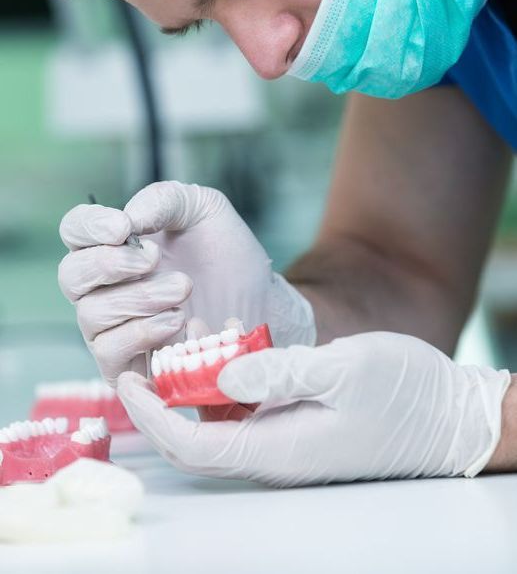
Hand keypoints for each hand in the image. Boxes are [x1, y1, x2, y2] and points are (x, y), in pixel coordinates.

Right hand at [58, 182, 314, 384]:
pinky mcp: (128, 365)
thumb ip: (164, 200)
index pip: (75, 230)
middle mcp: (104, 286)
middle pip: (71, 275)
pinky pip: (109, 353)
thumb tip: (128, 216)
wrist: (260, 300)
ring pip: (91, 314)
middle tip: (155, 258)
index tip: (123, 228)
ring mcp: (113, 327)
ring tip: (182, 289)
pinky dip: (141, 333)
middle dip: (111, 264)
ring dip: (138, 298)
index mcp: (115, 244)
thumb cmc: (227, 255)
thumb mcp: (202, 209)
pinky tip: (177, 321)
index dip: (89, 226)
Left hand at [117, 332, 509, 486]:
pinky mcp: (298, 425)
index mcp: (280, 449)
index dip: (153, 417)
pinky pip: (246, 413)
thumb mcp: (344, 370)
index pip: (194, 446)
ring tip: (174, 350)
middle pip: (198, 442)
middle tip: (140, 364)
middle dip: (161, 408)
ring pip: (220, 426)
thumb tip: (224, 373)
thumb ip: (281, 372)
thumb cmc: (403, 393)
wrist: (447, 416)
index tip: (128, 381)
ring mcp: (287, 440)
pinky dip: (223, 387)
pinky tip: (222, 353)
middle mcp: (276, 452)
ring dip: (191, 394)